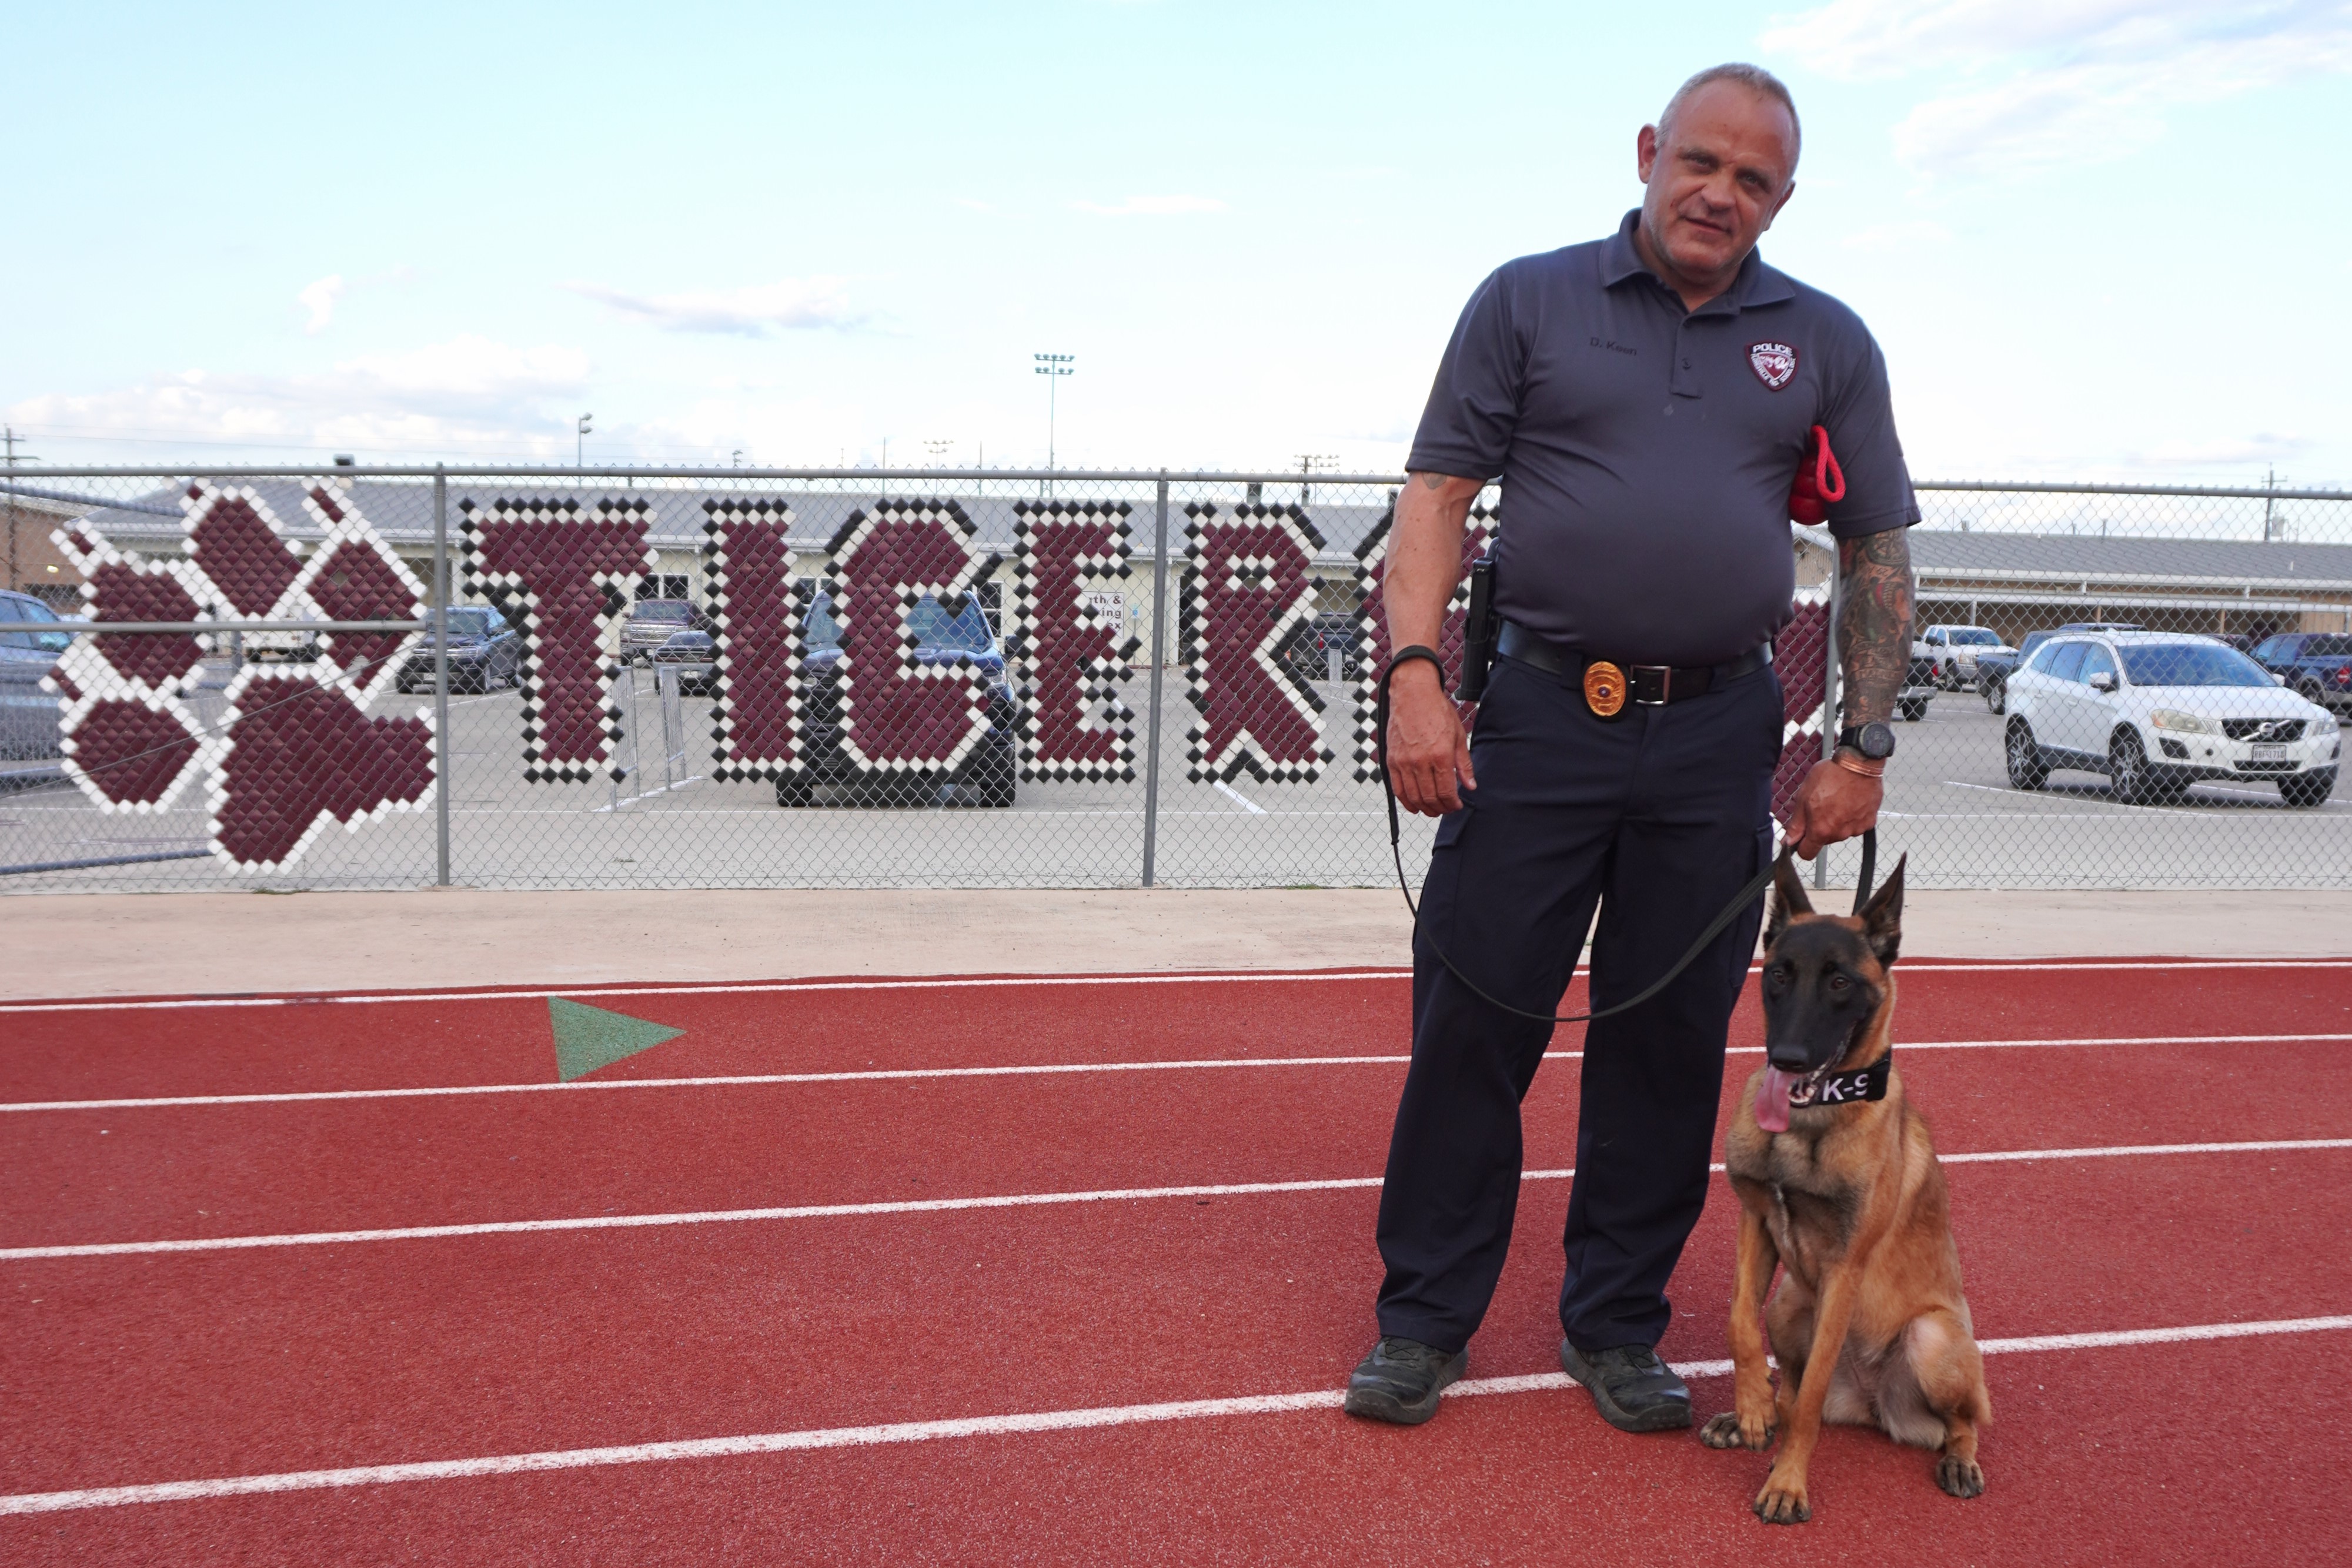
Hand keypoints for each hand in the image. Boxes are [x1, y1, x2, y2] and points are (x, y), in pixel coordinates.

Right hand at [1385, 661, 1474, 815]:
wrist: (1413, 694)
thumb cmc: (1437, 711)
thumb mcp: (1458, 735)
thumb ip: (1464, 764)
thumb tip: (1470, 786)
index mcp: (1441, 755)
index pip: (1446, 791)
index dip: (1452, 804)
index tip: (1456, 806)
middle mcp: (1420, 761)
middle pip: (1430, 797)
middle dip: (1440, 808)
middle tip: (1446, 810)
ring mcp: (1403, 762)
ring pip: (1413, 797)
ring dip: (1424, 808)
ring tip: (1432, 810)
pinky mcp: (1391, 760)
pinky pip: (1397, 788)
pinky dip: (1405, 801)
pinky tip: (1414, 805)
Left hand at [1782, 756, 1880, 858]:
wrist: (1859, 763)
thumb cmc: (1830, 776)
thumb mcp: (1804, 797)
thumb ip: (1796, 824)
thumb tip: (1788, 841)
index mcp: (1821, 830)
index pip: (1807, 853)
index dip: (1801, 845)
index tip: (1801, 835)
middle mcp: (1840, 834)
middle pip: (1824, 840)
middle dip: (1820, 827)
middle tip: (1821, 805)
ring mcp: (1856, 828)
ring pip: (1840, 832)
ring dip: (1837, 821)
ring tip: (1837, 800)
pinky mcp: (1869, 821)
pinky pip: (1855, 825)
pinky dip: (1852, 816)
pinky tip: (1850, 801)